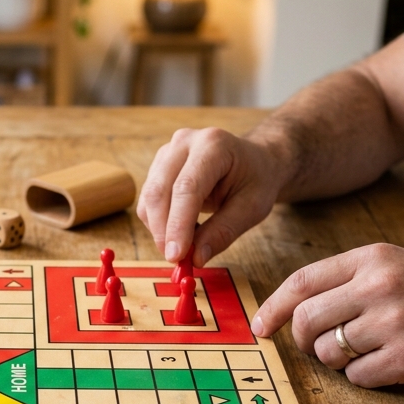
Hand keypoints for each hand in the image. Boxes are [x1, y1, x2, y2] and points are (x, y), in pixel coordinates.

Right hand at [136, 127, 288, 264]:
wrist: (254, 161)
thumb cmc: (256, 180)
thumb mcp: (252, 208)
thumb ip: (223, 232)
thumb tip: (196, 258)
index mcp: (213, 145)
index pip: (186, 188)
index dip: (178, 225)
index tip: (176, 256)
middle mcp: (184, 142)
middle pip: (159, 191)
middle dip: (163, 231)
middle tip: (177, 260)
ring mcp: (167, 152)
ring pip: (149, 198)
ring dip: (160, 229)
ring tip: (187, 243)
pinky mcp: (158, 166)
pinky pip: (147, 201)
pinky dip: (159, 223)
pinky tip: (182, 229)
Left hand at [252, 243, 403, 387]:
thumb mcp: (399, 265)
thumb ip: (349, 279)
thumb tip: (292, 307)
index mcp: (374, 258)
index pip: (302, 282)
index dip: (273, 308)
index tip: (261, 328)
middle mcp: (380, 286)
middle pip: (306, 320)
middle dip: (302, 340)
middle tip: (317, 347)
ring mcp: (393, 323)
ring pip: (328, 351)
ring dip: (337, 359)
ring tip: (368, 350)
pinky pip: (357, 376)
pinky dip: (364, 377)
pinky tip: (389, 365)